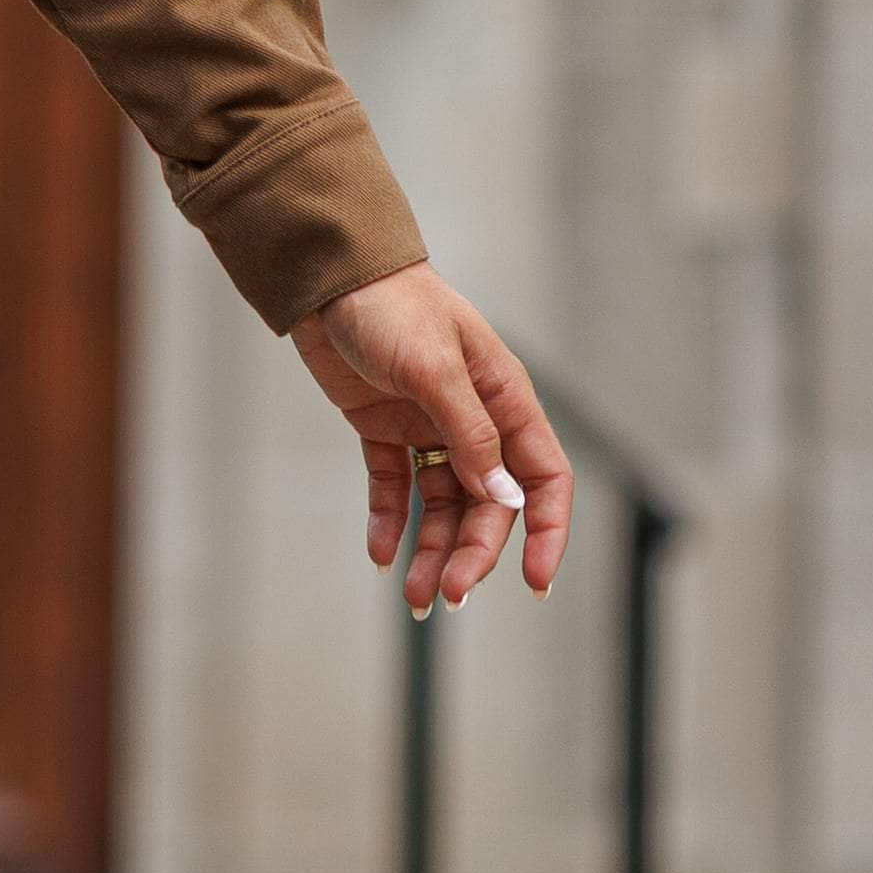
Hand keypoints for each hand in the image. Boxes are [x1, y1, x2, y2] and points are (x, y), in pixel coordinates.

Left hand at [292, 270, 573, 614]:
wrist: (327, 275)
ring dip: (432, 551)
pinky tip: (380, 555)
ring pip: (442, 506)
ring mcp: (428, 427)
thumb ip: (470, 435)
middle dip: (472, 554)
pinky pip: (395, 488)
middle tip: (445, 595)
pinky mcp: (384, 429)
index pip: (544, 478)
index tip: (533, 583)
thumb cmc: (392, 306)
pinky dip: (390, 522)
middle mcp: (474, 419)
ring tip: (414, 597)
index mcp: (505, 400)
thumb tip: (505, 498)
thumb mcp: (435, 369)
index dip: (546, 533)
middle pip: (489, 505)